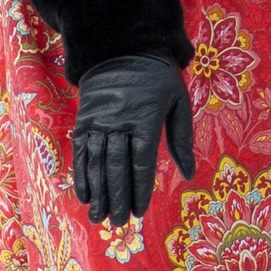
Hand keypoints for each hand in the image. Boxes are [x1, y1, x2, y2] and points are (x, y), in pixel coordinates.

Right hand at [70, 53, 193, 224]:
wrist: (125, 47)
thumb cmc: (160, 78)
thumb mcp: (178, 101)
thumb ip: (182, 138)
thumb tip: (189, 174)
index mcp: (145, 116)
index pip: (142, 161)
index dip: (140, 188)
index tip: (140, 211)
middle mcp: (119, 120)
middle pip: (117, 167)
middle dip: (118, 198)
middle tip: (119, 223)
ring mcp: (98, 120)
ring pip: (97, 163)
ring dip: (99, 193)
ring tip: (100, 217)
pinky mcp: (84, 119)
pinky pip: (81, 152)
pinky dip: (82, 175)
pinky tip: (86, 195)